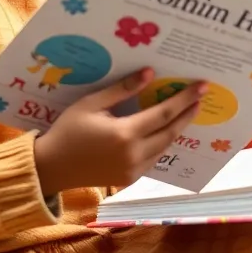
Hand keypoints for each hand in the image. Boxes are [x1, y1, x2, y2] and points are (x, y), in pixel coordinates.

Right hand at [33, 68, 202, 194]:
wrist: (50, 168)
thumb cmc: (68, 131)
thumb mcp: (91, 104)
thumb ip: (122, 89)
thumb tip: (150, 73)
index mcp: (125, 134)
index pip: (164, 114)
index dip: (184, 99)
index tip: (201, 87)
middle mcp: (134, 155)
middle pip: (171, 131)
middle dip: (187, 113)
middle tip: (201, 97)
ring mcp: (133, 170)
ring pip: (165, 146)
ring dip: (177, 128)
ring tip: (187, 111)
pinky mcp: (130, 179)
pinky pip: (154, 158)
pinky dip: (163, 142)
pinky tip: (166, 130)